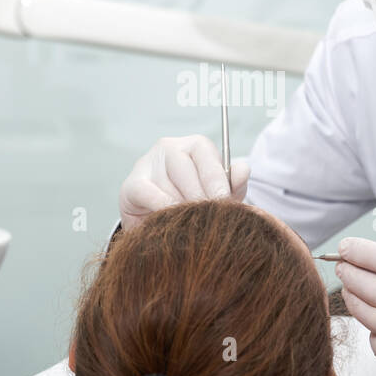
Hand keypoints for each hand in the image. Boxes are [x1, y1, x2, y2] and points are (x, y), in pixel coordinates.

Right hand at [119, 135, 250, 229]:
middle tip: (208, 217)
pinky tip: (171, 219)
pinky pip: (148, 192)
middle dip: (199, 195)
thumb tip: (243, 170)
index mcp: (194, 146)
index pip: (205, 151)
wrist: (163, 228)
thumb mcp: (219, 197)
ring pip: (168, 183)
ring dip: (181, 206)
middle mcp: (169, 148)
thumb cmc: (195, 206)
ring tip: (191, 223)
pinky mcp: (131, 184)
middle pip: (185, 166)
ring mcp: (148, 163)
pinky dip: (162, 206)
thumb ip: (234, 185)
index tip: (223, 201)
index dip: (215, 178)